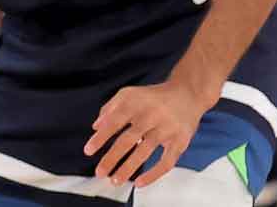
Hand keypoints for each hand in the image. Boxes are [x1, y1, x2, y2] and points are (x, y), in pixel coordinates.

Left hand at [84, 79, 206, 186]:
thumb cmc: (153, 97)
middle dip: (112, 157)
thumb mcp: (129, 94)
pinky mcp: (180, 141)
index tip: (88, 151)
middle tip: (99, 172)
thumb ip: (110, 108)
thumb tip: (96, 127)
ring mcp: (166, 129)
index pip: (115, 121)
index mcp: (136, 103)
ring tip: (115, 180)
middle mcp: (151, 115)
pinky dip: (153, 174)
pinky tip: (139, 183)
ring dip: (128, 168)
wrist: (188, 94)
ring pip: (145, 151)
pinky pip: (166, 161)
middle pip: (128, 139)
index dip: (101, 137)